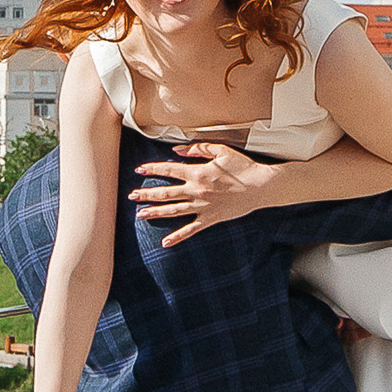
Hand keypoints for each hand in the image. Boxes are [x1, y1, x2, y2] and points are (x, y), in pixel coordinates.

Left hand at [129, 143, 273, 247]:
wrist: (260, 187)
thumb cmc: (242, 167)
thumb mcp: (221, 150)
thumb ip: (198, 149)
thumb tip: (177, 150)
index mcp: (198, 173)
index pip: (169, 170)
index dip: (152, 169)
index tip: (139, 170)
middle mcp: (196, 190)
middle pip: (166, 192)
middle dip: (147, 194)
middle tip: (131, 196)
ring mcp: (202, 206)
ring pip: (173, 210)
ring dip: (156, 212)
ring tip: (140, 215)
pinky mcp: (210, 219)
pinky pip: (191, 229)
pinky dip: (178, 237)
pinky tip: (165, 242)